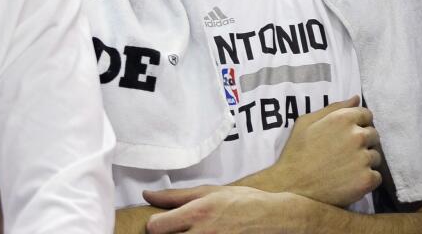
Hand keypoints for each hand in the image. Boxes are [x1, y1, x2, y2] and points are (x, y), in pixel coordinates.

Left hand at [144, 185, 301, 232]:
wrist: (273, 218)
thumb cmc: (241, 201)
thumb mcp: (208, 191)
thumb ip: (175, 196)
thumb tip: (148, 195)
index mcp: (196, 213)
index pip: (156, 227)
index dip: (154, 224)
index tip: (160, 222)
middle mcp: (203, 233)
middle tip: (174, 230)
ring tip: (190, 233)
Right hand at [260, 95, 381, 206]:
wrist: (292, 186)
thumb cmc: (296, 152)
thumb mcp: (306, 122)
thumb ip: (332, 108)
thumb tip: (356, 98)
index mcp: (343, 119)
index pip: (366, 114)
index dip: (358, 123)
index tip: (347, 134)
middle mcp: (357, 136)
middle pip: (374, 134)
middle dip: (363, 141)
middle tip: (344, 152)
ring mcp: (364, 158)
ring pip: (376, 156)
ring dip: (365, 160)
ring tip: (345, 167)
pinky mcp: (368, 179)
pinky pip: (376, 176)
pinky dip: (366, 178)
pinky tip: (349, 180)